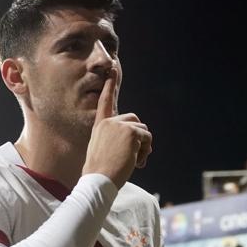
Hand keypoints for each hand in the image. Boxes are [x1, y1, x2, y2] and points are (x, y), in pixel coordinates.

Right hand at [82, 68, 151, 187]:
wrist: (98, 179)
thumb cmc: (100, 172)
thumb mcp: (103, 151)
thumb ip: (116, 140)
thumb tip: (140, 140)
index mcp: (100, 126)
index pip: (105, 101)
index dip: (110, 84)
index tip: (112, 67)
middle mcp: (109, 122)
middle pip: (135, 120)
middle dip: (140, 137)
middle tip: (135, 156)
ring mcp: (120, 125)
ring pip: (144, 132)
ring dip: (143, 148)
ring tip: (133, 162)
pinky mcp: (131, 132)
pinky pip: (147, 139)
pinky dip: (145, 152)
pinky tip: (136, 162)